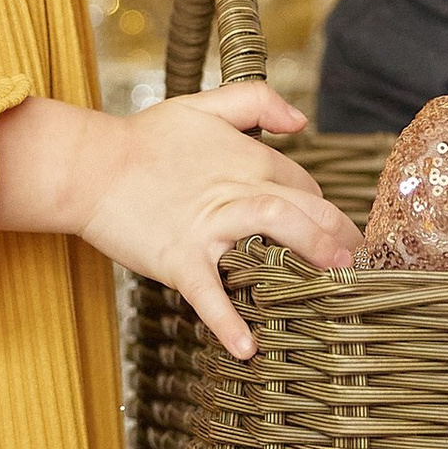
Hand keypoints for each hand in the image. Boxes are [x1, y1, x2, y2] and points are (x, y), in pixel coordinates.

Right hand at [0, 81, 359, 358]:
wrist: (89, 167)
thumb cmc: (145, 139)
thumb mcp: (204, 105)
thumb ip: (257, 101)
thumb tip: (301, 121)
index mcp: (247, 158)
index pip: (304, 186)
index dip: (323, 209)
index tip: (334, 233)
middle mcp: (236, 189)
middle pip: (302, 207)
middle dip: (337, 235)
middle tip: (358, 265)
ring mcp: (208, 225)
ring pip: (271, 230)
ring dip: (306, 256)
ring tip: (331, 285)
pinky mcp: (178, 258)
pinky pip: (209, 293)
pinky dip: (228, 320)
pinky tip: (247, 347)